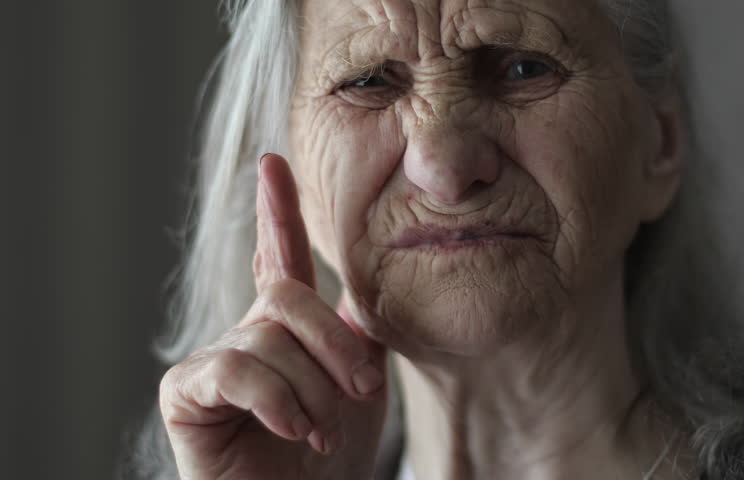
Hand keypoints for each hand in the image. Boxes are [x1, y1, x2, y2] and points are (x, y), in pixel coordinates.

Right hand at [159, 154, 387, 478]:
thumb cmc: (333, 454)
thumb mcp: (360, 382)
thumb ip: (358, 328)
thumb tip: (363, 283)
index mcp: (283, 326)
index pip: (278, 256)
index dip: (276, 209)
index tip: (273, 161)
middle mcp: (244, 334)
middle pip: (289, 296)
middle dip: (335, 343)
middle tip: (364, 388)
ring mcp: (209, 362)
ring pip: (269, 339)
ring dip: (312, 391)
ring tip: (322, 433)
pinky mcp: (184, 394)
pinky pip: (233, 370)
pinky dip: (275, 400)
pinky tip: (292, 430)